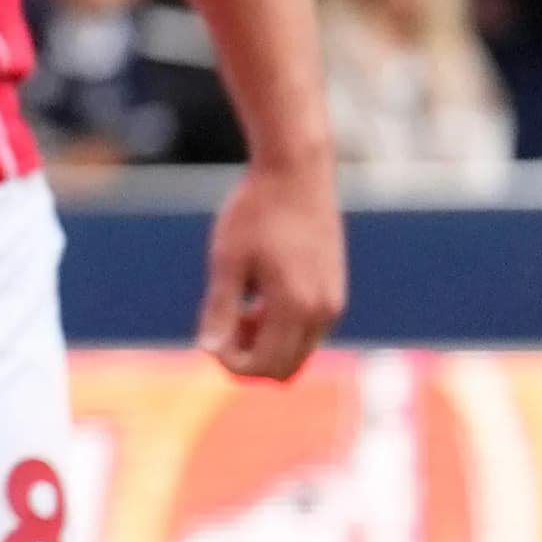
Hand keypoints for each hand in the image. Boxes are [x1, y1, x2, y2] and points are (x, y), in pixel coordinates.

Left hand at [195, 158, 344, 380]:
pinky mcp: (335, 291)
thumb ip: (219, 308)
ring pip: (297, 351)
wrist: (295, 173)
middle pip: (285, 368)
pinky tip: (256, 296)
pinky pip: (308, 331)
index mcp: (295, 306)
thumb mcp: (227, 260)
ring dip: (265, 342)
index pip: (265, 366)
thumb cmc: (255, 212)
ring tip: (238, 305)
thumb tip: (207, 350)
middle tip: (222, 323)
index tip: (209, 338)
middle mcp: (323, 312)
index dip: (231, 363)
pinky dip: (281, 327)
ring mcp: (333, 302)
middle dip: (249, 357)